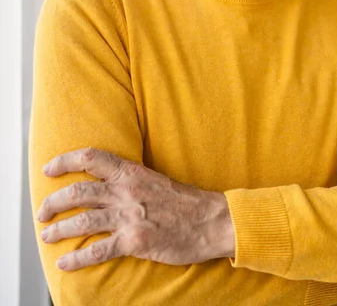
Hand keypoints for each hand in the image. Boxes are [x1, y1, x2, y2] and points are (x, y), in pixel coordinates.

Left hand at [37, 148, 234, 270]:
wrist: (210, 220)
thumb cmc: (185, 201)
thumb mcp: (154, 179)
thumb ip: (129, 181)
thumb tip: (105, 186)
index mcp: (132, 172)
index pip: (91, 157)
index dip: (65, 161)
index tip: (49, 169)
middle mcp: (127, 191)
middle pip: (78, 192)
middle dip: (53, 202)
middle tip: (43, 212)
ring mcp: (130, 216)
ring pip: (83, 220)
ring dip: (59, 229)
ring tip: (46, 235)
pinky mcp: (135, 241)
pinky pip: (98, 249)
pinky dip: (77, 257)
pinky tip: (65, 262)